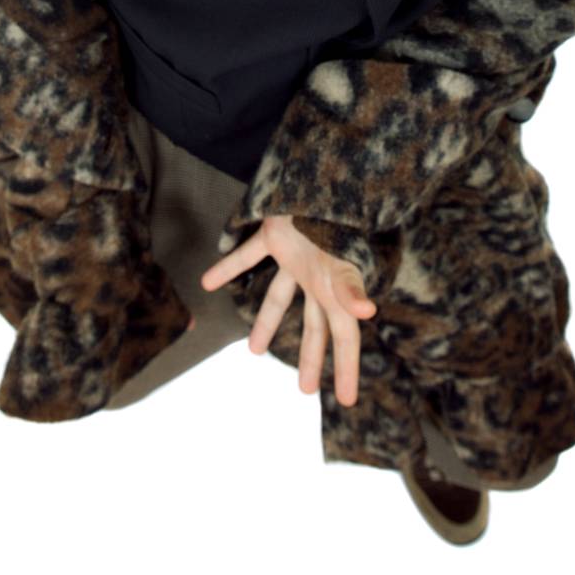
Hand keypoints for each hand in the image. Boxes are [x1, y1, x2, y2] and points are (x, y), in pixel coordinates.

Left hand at [199, 214, 375, 406]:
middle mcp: (316, 277)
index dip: (346, 369)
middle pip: (314, 326)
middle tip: (306, 389)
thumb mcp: (342, 256)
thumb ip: (351, 285)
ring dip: (265, 322)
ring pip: (279, 297)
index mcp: (335, 289)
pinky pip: (248, 255)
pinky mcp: (275, 234)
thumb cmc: (336, 219)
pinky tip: (207, 280)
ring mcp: (295, 257)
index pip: (344, 338)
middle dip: (312, 358)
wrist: (321, 174)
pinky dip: (229, 266)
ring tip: (253, 351)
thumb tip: (367, 312)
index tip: (347, 401)